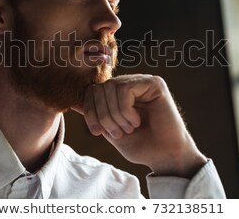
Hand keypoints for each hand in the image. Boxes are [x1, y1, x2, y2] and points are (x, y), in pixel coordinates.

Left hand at [73, 74, 206, 177]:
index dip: (89, 112)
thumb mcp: (110, 130)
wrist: (164, 157)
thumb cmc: (141, 146)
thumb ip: (96, 115)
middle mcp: (131, 83)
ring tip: (128, 129)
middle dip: (102, 115)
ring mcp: (143, 81)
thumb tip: (74, 103)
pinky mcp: (154, 83)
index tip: (97, 132)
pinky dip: (125, 110)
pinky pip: (124, 89)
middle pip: (100, 88)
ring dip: (115, 115)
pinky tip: (136, 121)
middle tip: (117, 133)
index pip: (92, 91)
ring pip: (110, 88)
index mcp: (120, 94)